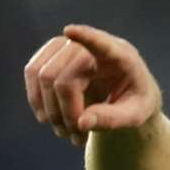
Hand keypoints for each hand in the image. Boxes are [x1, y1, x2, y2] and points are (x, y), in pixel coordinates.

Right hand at [23, 24, 161, 145]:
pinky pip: (33, 71)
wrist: (129, 94)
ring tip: (67, 133)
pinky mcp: (54, 52)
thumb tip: (81, 123)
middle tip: (77, 139)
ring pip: (41, 74)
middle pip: (62, 78)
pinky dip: (37, 100)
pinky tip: (51, 118)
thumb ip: (112, 119)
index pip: (103, 44)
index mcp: (122, 56)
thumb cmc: (136, 103)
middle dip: (64, 114)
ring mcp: (70, 45)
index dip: (86, 37)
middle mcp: (93, 45)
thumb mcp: (135, 116)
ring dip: (49, 110)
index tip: (70, 31)